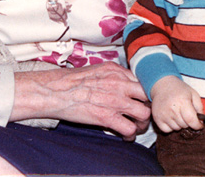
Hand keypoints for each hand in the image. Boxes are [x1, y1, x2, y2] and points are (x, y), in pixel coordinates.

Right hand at [12, 62, 150, 140]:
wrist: (56, 91)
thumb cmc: (73, 80)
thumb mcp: (98, 69)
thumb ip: (115, 74)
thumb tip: (125, 80)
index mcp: (117, 71)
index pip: (144, 81)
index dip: (145, 92)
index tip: (142, 99)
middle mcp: (120, 84)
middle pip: (148, 97)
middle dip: (147, 107)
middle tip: (141, 114)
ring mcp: (116, 101)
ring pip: (144, 114)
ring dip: (141, 123)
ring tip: (135, 127)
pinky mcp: (107, 118)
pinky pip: (129, 129)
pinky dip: (130, 135)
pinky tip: (125, 136)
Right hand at [149, 75, 202, 132]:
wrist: (162, 85)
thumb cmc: (179, 89)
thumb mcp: (193, 94)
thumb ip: (199, 107)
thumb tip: (201, 122)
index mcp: (182, 101)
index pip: (191, 120)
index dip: (197, 125)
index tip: (199, 125)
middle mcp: (172, 109)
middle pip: (185, 125)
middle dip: (188, 122)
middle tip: (186, 114)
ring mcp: (163, 114)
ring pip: (176, 128)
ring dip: (179, 124)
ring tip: (177, 114)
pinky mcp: (156, 118)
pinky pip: (167, 130)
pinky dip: (170, 127)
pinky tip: (171, 118)